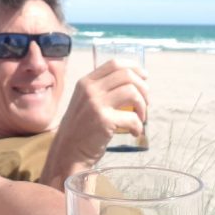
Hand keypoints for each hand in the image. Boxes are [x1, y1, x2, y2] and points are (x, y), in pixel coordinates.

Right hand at [39, 59, 147, 188]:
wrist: (68, 150)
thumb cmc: (80, 127)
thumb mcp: (85, 100)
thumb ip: (102, 90)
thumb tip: (133, 82)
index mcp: (86, 82)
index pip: (114, 64)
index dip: (133, 67)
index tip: (144, 76)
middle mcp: (90, 89)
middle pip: (126, 75)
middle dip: (143, 87)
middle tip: (146, 101)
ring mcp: (96, 104)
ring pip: (132, 92)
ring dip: (143, 105)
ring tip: (141, 117)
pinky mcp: (104, 121)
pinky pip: (132, 117)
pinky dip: (138, 126)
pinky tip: (135, 132)